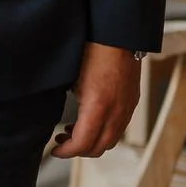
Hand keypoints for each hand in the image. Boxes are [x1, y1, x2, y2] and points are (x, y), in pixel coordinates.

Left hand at [53, 42, 144, 158]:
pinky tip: (91, 121)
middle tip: (61, 142)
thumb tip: (54, 121)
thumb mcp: (71, 79)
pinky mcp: (132, 103)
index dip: (66, 152)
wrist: (118, 35)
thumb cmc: (92, 51)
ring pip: (111, 141)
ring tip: (73, 132)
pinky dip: (104, 132)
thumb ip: (68, 105)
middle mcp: (117, 112)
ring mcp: (127, 109)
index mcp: (99, 106)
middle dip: (78, 150)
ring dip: (92, 142)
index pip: (83, 144)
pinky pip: (118, 128)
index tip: (54, 150)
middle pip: (98, 148)